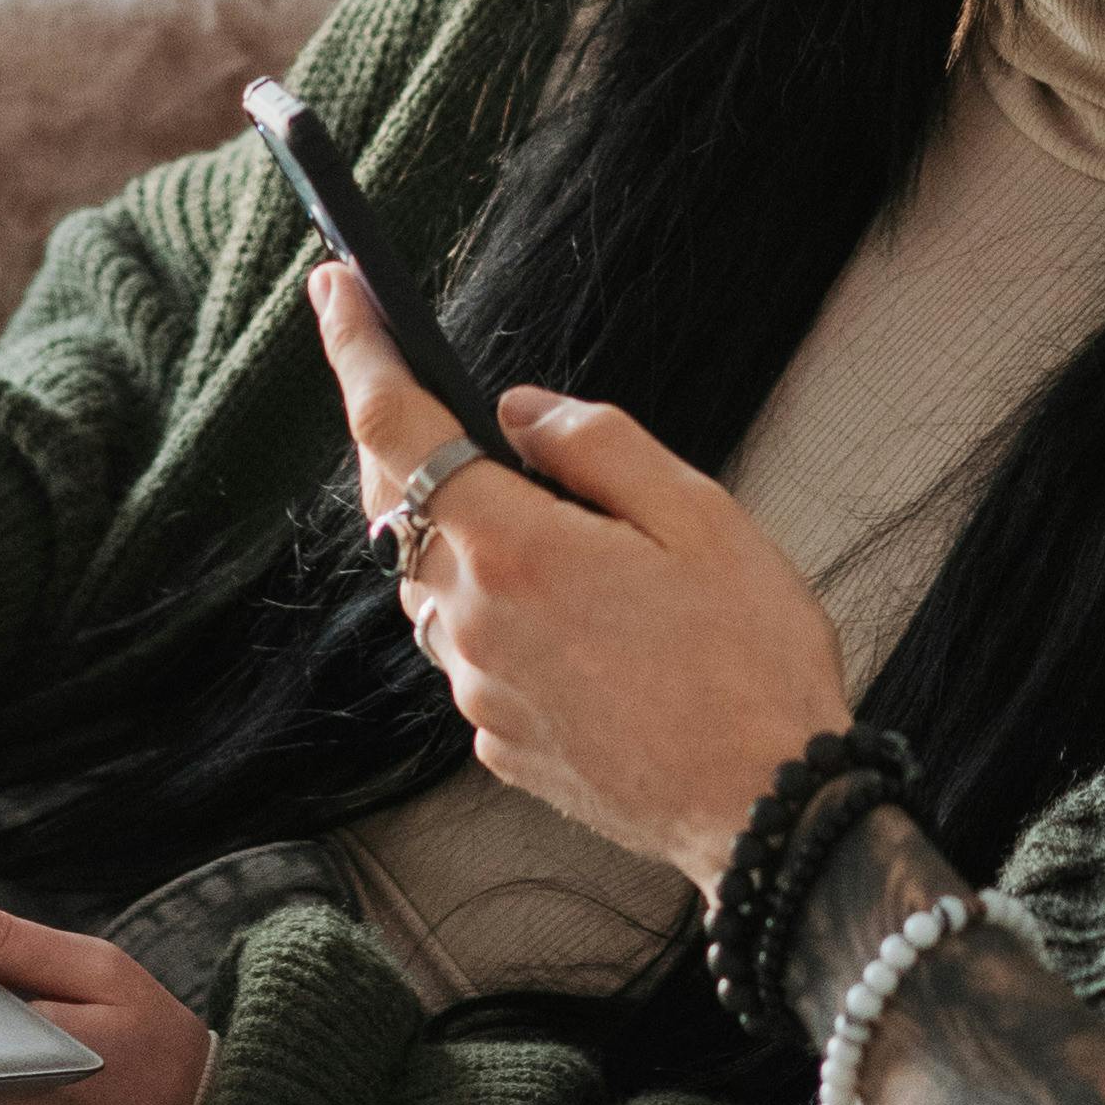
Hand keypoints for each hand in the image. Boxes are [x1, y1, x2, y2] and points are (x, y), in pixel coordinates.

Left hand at [310, 261, 849, 890]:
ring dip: (447, 526)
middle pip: (397, 504)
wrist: (767, 814)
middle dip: (392, 431)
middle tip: (402, 370)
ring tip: (512, 498)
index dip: (357, 350)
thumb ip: (595, 444)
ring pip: (430, 581)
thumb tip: (517, 412)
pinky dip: (491, 607)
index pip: (398, 426)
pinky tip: (562, 607)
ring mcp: (480, 692)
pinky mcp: (500, 743)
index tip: (336, 290)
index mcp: (513, 549)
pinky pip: (471, 650)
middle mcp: (473, 622)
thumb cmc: (749, 661)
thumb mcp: (698, 514)